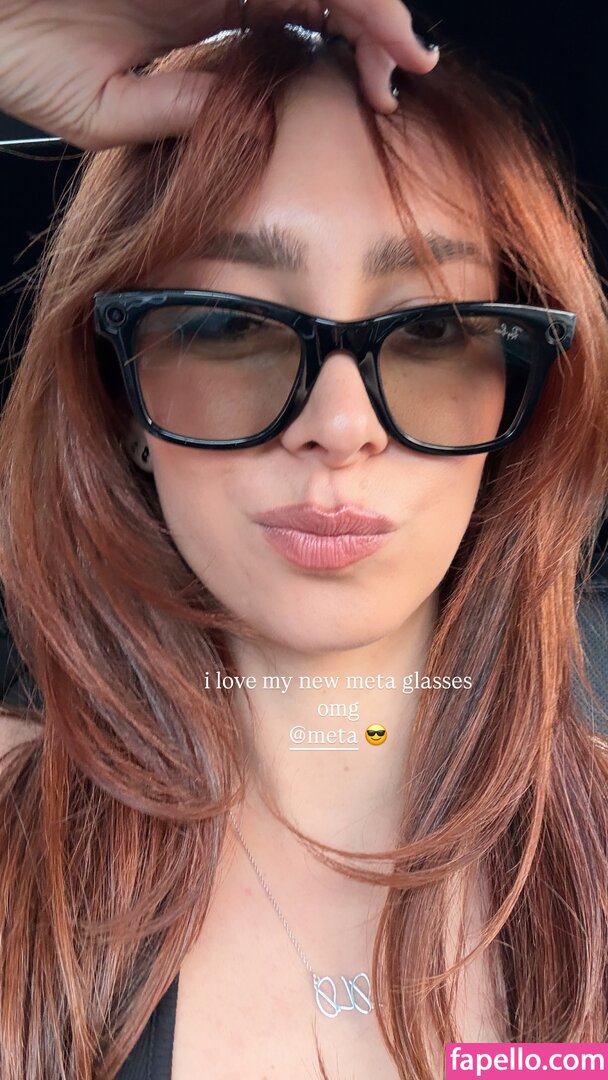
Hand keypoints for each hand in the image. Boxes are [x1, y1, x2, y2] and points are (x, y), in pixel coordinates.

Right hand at [0, 0, 438, 149]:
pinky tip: (354, 8)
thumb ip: (175, 111)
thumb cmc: (20, 53)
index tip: (388, 94)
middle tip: (411, 68)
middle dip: (377, 23)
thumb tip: (246, 120)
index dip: (356, 51)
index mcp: (210, 11)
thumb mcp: (106, 109)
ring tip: (401, 45)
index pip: (305, 23)